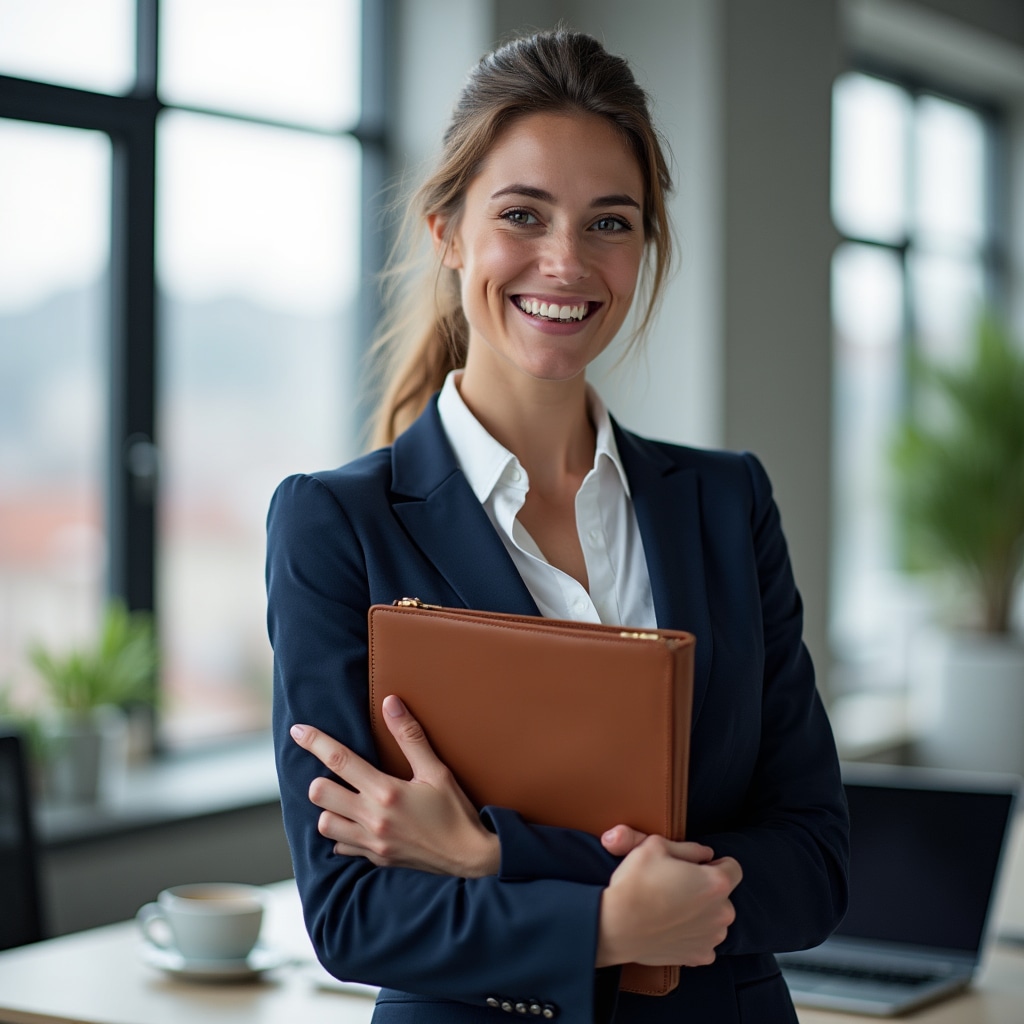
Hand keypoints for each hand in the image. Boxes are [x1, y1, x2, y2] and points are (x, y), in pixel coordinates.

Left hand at [289, 696, 499, 877]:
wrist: (470, 857)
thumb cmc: (456, 810)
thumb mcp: (437, 770)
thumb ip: (410, 736)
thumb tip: (390, 703)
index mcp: (386, 791)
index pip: (340, 760)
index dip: (315, 742)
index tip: (297, 730)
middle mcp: (372, 818)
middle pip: (320, 794)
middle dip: (320, 780)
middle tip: (335, 775)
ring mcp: (371, 842)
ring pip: (324, 824)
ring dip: (329, 808)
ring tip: (345, 799)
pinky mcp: (375, 859)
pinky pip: (342, 848)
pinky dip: (342, 835)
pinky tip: (356, 825)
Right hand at [596, 835, 741, 967]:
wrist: (616, 925)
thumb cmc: (635, 882)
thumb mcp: (656, 845)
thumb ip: (688, 847)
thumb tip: (706, 854)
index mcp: (716, 883)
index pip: (734, 867)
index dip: (717, 864)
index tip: (699, 867)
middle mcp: (723, 913)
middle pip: (723, 896)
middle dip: (707, 890)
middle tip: (679, 887)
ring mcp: (712, 938)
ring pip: (715, 919)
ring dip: (702, 914)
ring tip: (673, 908)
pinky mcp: (699, 957)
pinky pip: (704, 942)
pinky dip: (693, 935)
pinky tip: (672, 928)